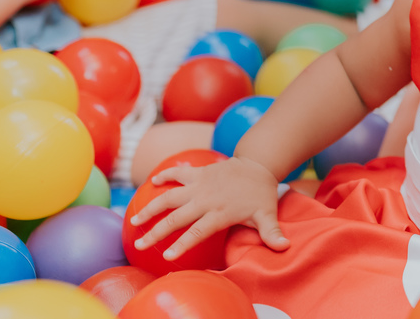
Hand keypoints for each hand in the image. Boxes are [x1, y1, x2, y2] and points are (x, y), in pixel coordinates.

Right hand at [130, 157, 288, 259]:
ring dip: (151, 206)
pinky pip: (178, 172)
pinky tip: (152, 182)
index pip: (197, 232)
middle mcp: (206, 199)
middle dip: (157, 232)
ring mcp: (200, 184)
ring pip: (170, 196)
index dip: (182, 244)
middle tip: (140, 244)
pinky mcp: (198, 171)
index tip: (167, 256)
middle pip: (177, 217)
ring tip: (134, 220)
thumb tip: (285, 247)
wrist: (259, 164)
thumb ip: (272, 232)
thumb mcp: (267, 214)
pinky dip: (165, 175)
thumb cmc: (261, 194)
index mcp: (220, 212)